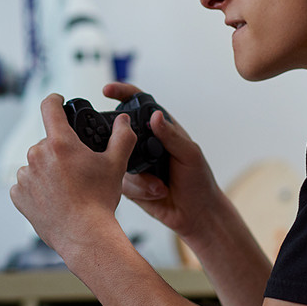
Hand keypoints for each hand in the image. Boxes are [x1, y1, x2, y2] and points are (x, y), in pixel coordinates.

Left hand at [10, 93, 137, 260]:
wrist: (85, 235)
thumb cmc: (99, 200)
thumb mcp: (116, 164)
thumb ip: (121, 136)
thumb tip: (124, 120)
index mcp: (60, 143)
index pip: (49, 106)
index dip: (55, 100)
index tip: (59, 101)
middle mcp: (37, 155)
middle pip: (47, 142)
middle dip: (60, 151)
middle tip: (77, 169)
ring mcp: (26, 176)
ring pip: (36, 164)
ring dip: (47, 170)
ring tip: (67, 188)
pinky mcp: (19, 195)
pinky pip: (26, 184)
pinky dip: (37, 188)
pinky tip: (54, 199)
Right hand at [102, 82, 226, 241]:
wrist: (197, 215)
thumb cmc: (199, 181)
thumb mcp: (189, 154)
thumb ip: (171, 136)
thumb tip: (156, 116)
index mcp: (161, 130)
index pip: (138, 104)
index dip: (122, 94)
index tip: (107, 90)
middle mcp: (144, 144)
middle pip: (119, 133)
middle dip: (121, 144)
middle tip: (137, 158)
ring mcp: (135, 164)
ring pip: (118, 161)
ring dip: (141, 177)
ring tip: (160, 185)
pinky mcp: (130, 184)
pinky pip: (122, 182)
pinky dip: (140, 189)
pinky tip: (156, 192)